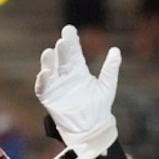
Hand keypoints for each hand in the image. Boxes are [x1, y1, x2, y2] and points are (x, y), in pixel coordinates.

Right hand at [35, 24, 120, 158]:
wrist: (92, 129)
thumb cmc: (99, 107)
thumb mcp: (107, 86)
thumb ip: (110, 69)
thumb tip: (116, 50)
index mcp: (78, 70)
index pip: (74, 52)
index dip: (71, 41)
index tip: (69, 30)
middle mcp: (66, 75)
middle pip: (62, 59)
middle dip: (62, 50)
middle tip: (63, 41)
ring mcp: (56, 86)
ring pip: (50, 71)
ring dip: (49, 62)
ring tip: (49, 53)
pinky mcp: (49, 99)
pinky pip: (43, 89)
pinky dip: (43, 81)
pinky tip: (45, 73)